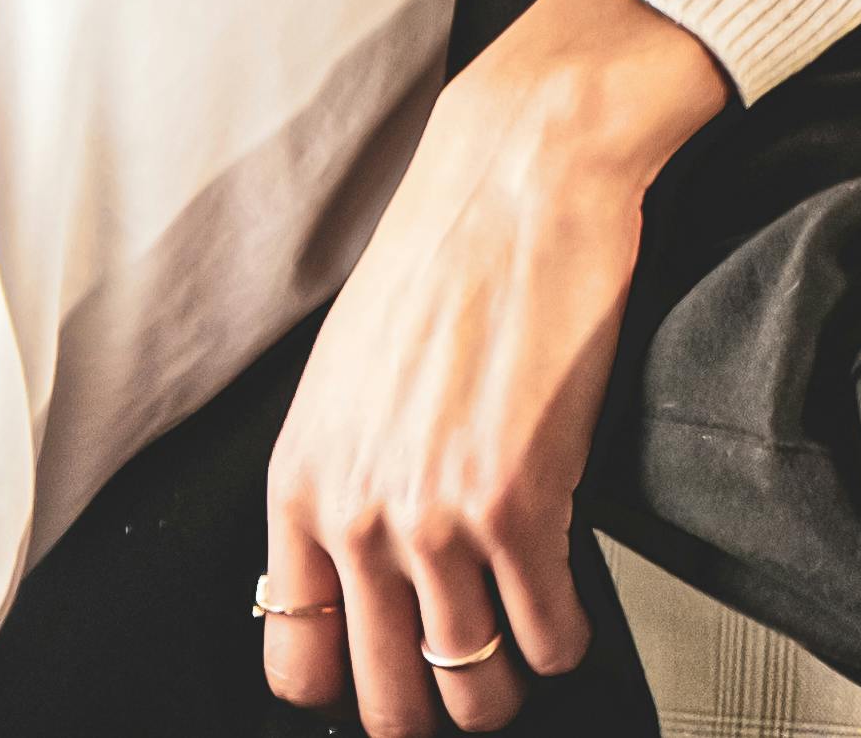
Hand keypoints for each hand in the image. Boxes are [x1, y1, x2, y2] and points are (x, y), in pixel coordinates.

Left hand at [258, 0, 732, 731]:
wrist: (519, 176)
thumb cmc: (444, 252)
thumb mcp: (349, 376)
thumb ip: (345, 475)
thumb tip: (363, 561)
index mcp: (302, 483)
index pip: (294, 658)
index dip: (347, 685)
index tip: (386, 677)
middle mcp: (357, 515)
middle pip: (386, 696)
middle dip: (431, 706)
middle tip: (466, 687)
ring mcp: (436, 518)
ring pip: (472, 683)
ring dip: (505, 687)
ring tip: (524, 659)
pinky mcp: (522, 501)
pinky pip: (548, 632)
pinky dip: (564, 637)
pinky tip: (567, 614)